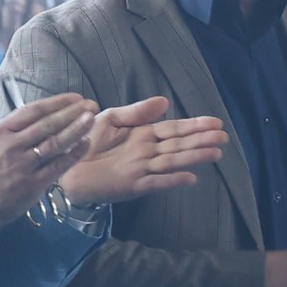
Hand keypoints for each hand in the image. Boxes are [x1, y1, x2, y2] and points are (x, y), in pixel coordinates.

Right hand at [0, 93, 97, 225]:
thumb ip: (13, 129)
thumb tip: (40, 115)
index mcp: (0, 133)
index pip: (32, 111)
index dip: (56, 102)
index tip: (74, 98)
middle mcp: (12, 146)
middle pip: (47, 124)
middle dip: (71, 112)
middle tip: (90, 105)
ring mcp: (23, 165)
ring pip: (54, 143)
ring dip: (75, 129)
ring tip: (91, 119)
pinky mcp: (33, 184)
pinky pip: (57, 166)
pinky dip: (73, 154)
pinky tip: (85, 144)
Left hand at [60, 96, 228, 205]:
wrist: (63, 164)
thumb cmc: (84, 141)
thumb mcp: (110, 119)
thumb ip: (136, 111)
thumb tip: (165, 101)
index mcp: (143, 135)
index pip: (174, 129)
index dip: (194, 126)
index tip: (216, 123)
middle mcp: (146, 153)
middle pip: (178, 146)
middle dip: (201, 141)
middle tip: (224, 138)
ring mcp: (141, 169)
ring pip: (172, 162)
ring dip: (193, 158)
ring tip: (215, 153)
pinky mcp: (132, 185)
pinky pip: (156, 182)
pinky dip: (172, 181)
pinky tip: (191, 178)